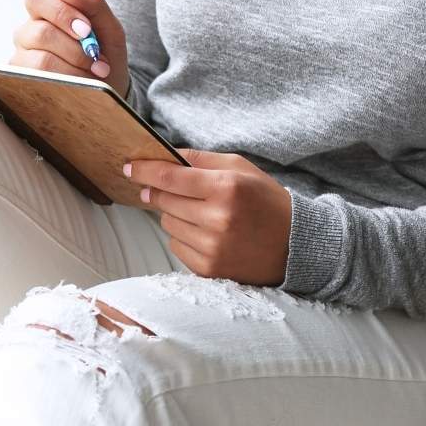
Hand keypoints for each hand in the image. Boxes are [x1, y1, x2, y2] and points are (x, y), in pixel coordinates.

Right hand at [10, 0, 129, 96]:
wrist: (109, 87)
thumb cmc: (105, 53)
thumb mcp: (109, 26)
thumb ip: (92, 2)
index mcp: (45, 11)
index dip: (62, 13)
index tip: (86, 30)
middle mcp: (27, 32)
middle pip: (42, 33)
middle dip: (76, 49)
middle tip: (97, 57)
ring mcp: (21, 58)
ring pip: (42, 61)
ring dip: (75, 68)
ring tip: (94, 73)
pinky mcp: (22, 82)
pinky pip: (42, 82)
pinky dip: (69, 83)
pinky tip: (81, 84)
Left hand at [123, 147, 292, 283]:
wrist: (295, 246)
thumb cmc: (266, 201)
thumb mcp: (241, 168)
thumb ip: (201, 159)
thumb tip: (162, 155)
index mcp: (226, 188)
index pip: (170, 177)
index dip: (145, 171)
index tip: (129, 168)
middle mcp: (217, 218)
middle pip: (164, 201)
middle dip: (158, 192)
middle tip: (161, 189)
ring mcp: (212, 247)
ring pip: (167, 224)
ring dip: (175, 215)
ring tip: (202, 214)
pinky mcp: (208, 269)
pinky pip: (176, 246)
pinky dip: (184, 237)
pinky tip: (207, 234)